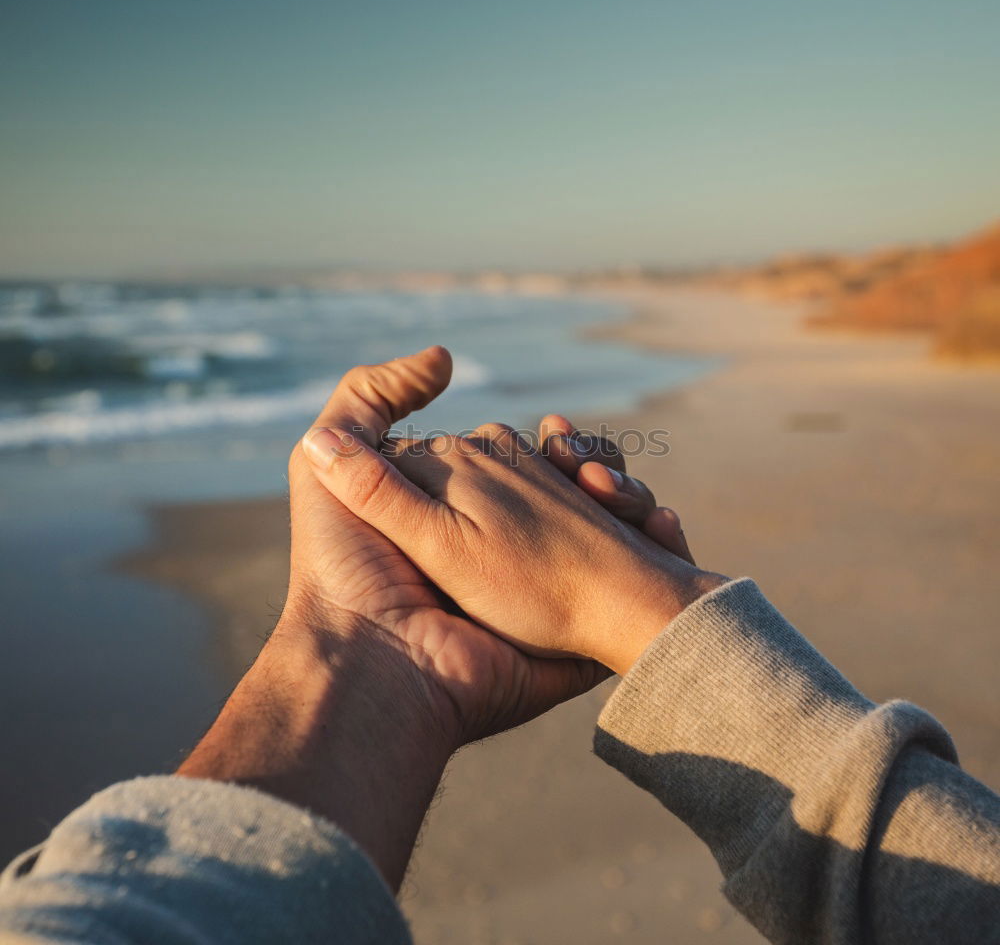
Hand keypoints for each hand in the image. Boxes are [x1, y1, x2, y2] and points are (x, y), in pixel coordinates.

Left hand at [304, 366, 727, 676]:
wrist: (379, 663)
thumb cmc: (348, 562)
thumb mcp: (327, 465)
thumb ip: (368, 403)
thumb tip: (445, 359)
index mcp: (455, 509)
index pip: (521, 458)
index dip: (552, 445)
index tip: (558, 440)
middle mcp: (497, 543)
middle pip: (570, 485)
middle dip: (594, 469)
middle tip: (592, 476)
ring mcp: (533, 587)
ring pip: (606, 524)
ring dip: (628, 503)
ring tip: (611, 500)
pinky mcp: (563, 631)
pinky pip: (623, 584)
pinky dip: (651, 551)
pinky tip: (656, 530)